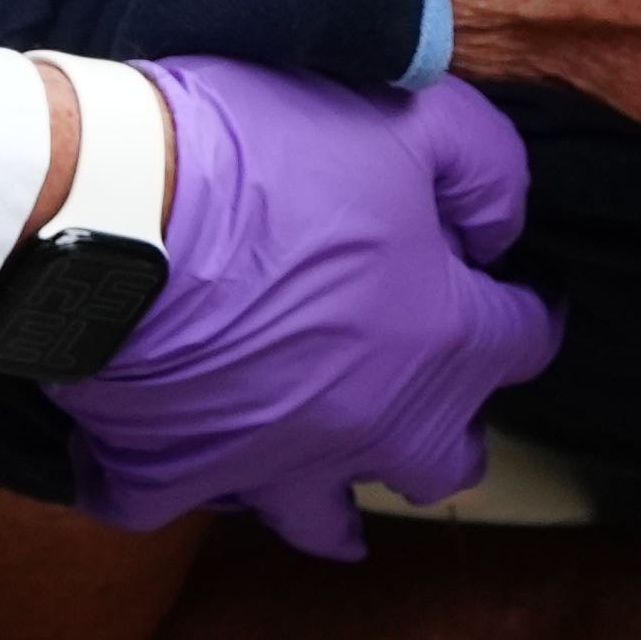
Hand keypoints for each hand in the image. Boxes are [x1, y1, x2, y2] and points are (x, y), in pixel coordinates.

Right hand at [55, 63, 557, 557]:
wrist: (110, 205)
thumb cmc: (264, 155)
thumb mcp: (411, 119)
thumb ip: (486, 171)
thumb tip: (498, 231)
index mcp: (437, 342)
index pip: (525, 342)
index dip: (530, 310)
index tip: (518, 292)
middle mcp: (368, 424)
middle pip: (443, 463)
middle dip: (454, 433)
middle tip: (437, 396)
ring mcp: (268, 462)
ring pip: (324, 520)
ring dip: (340, 502)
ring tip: (337, 481)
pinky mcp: (170, 472)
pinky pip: (181, 503)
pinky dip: (187, 481)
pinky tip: (190, 459)